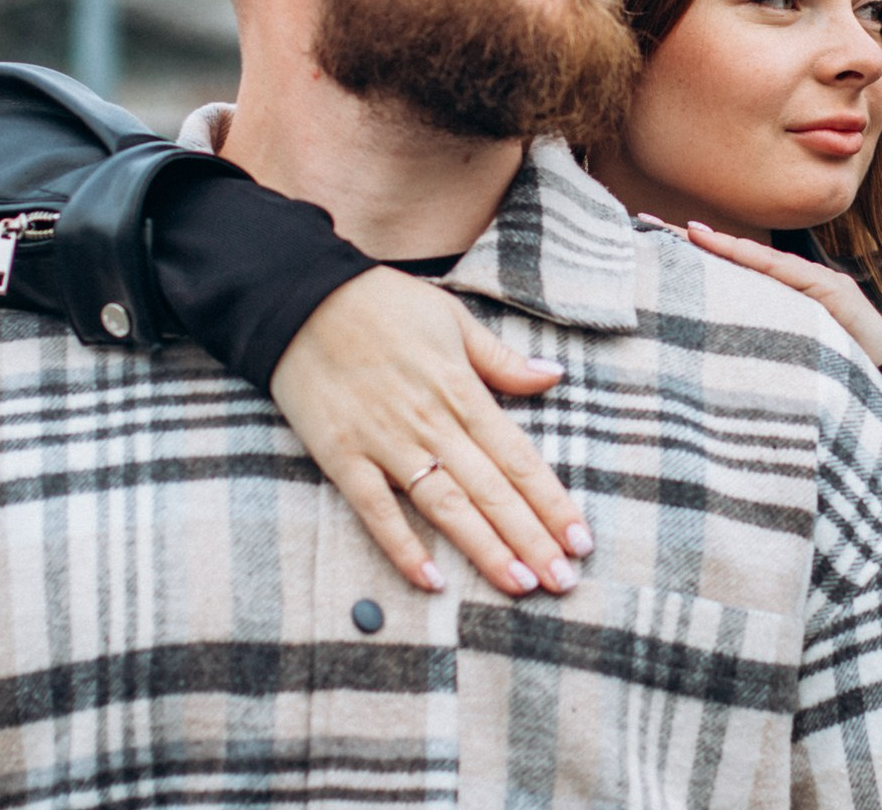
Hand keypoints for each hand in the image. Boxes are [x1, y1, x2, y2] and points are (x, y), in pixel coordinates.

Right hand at [268, 267, 593, 597]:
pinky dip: (401, 546)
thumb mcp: (453, 320)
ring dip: (485, 548)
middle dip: (532, 538)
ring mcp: (385, 443)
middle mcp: (431, 423)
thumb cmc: (383, 304)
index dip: (552, 502)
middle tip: (564, 581)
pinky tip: (431, 581)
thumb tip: (554, 377)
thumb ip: (502, 361)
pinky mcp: (342, 456)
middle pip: (492, 491)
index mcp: (462, 391)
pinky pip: (376, 510)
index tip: (581, 539)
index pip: (519, 458)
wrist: (300, 298)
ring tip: (519, 584)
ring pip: (446, 506)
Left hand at [667, 218, 881, 365]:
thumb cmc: (848, 372)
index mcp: (784, 297)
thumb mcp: (796, 353)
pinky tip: (720, 246)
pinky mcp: (831, 292)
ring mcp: (815, 282)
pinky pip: (783, 273)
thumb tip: (721, 345)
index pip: (731, 268)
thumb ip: (766, 341)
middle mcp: (797, 282)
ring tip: (674, 229)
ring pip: (753, 258)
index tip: (650, 241)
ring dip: (712, 244)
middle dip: (686, 240)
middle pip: (733, 256)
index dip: (692, 253)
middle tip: (639, 224)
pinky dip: (751, 259)